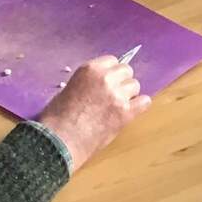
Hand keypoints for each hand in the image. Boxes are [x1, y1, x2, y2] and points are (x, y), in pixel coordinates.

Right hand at [37, 56, 151, 172]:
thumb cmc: (58, 116)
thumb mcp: (70, 88)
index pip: (112, 60)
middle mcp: (106, 78)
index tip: (108, 81)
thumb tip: (100, 85)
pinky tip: (132, 111)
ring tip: (119, 105)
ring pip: (135, 85)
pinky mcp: (126, 113)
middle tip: (114, 94)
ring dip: (129, 94)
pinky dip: (140, 105)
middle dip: (122, 81)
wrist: (62, 140)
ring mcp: (118, 95)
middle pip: (127, 71)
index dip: (111, 72)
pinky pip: (144, 102)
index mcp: (90, 69)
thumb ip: (88, 82)